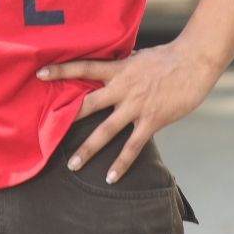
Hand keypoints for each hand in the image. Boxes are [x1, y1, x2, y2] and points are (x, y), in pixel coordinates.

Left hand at [37, 42, 219, 182]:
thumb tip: (112, 66)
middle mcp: (122, 88)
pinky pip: (132, 146)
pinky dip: (121, 163)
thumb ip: (123, 66)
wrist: (193, 62)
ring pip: (106, 130)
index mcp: (118, 69)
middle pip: (88, 104)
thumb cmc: (168, 57)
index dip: (61, 71)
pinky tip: (110, 177)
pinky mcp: (151, 120)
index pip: (84, 67)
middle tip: (48, 133)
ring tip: (73, 165)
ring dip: (88, 148)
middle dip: (68, 118)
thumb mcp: (139, 57)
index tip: (40, 74)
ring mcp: (136, 105)